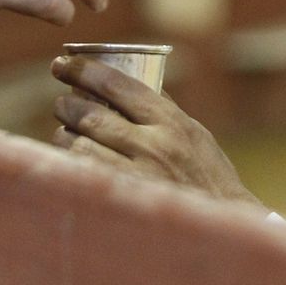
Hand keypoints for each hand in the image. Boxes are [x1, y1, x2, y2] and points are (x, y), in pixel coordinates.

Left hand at [49, 55, 259, 204]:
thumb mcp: (195, 133)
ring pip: (80, 144)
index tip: (63, 63)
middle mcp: (153, 145)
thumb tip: (136, 82)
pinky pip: (82, 174)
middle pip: (93, 114)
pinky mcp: (124, 200)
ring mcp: (137, 175)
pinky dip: (71, 161)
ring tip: (65, 131)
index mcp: (171, 121)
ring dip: (65, 134)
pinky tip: (71, 158)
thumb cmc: (209, 175)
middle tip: (62, 102)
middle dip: (68, 104)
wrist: (223, 221)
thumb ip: (164, 110)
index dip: (85, 70)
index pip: (119, 85)